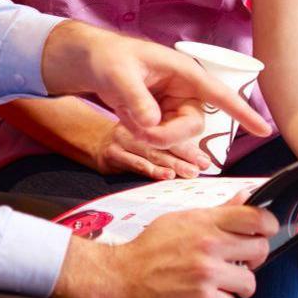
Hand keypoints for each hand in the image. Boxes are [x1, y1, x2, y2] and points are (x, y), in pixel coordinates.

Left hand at [41, 21, 270, 147]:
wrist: (91, 64)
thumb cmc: (108, 58)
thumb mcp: (118, 75)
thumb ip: (136, 98)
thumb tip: (153, 123)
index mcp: (184, 72)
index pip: (219, 93)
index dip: (242, 112)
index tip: (262, 130)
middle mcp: (184, 90)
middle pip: (193, 125)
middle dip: (168, 134)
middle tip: (139, 129)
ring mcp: (174, 106)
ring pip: (178, 136)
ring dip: (154, 136)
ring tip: (129, 120)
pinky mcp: (163, 118)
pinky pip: (164, 138)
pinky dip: (146, 137)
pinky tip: (130, 121)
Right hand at [52, 196, 276, 297]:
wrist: (116, 279)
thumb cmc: (148, 249)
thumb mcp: (180, 220)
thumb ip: (217, 212)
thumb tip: (245, 196)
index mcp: (204, 222)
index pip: (256, 217)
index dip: (268, 225)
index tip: (266, 232)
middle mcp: (209, 245)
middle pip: (260, 249)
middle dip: (253, 259)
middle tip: (238, 263)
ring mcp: (207, 274)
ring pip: (249, 282)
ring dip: (234, 286)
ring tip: (214, 283)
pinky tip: (196, 297)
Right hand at [92, 118, 210, 179]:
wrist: (92, 142)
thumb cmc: (126, 141)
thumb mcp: (144, 135)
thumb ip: (167, 144)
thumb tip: (197, 159)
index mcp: (147, 123)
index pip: (171, 135)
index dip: (190, 148)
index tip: (206, 161)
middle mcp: (136, 129)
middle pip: (164, 144)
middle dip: (185, 157)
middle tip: (202, 167)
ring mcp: (122, 140)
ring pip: (151, 153)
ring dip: (172, 164)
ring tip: (189, 172)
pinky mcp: (111, 153)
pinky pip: (132, 162)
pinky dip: (149, 170)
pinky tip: (163, 175)